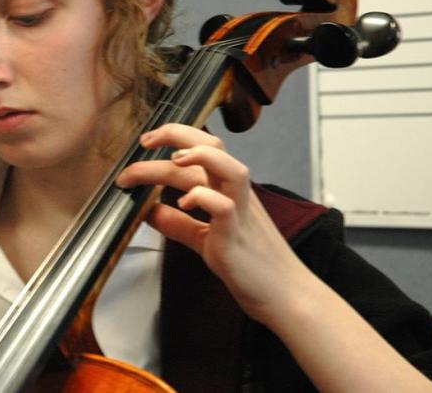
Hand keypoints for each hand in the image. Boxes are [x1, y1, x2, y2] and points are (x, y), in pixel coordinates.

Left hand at [115, 123, 313, 325]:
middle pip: (213, 147)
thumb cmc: (251, 267)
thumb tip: (148, 212)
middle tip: (145, 141)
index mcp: (228, 191)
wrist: (286, 297)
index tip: (148, 140)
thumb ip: (178, 224)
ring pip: (229, 167)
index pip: (204, 148)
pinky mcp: (237, 236)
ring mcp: (240, 213)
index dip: (176, 137)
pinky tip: (184, 203)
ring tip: (172, 160)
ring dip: (198, 156)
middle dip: (177, 135)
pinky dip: (202, 197)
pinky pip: (224, 207)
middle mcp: (236, 195)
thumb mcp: (205, 239)